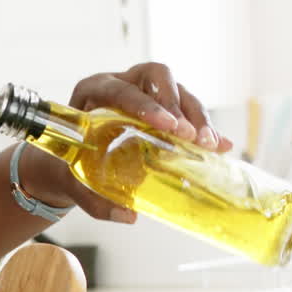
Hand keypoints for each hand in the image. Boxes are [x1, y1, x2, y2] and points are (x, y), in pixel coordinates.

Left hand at [22, 62, 233, 223]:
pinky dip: (204, 128)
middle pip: (157, 76)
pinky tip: (220, 147)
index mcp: (93, 91)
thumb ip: (94, 199)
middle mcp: (122, 83)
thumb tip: (128, 215)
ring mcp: (146, 91)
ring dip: (196, 116)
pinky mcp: (164, 106)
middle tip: (189, 135)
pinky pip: (188, 109)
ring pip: (179, 90)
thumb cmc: (70, 165)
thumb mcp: (73, 183)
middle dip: (177, 105)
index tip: (166, 124)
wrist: (72, 161)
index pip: (120, 89)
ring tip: (208, 145)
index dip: (145, 104)